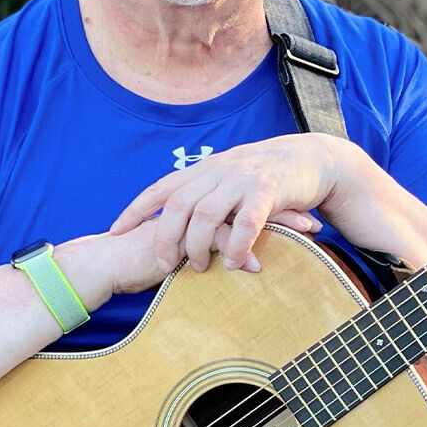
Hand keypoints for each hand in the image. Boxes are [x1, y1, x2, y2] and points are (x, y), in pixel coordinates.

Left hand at [108, 136, 341, 272]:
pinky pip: (246, 223)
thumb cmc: (269, 176)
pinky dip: (236, 246)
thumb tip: (178, 221)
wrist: (312, 158)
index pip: (161, 188)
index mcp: (206, 169)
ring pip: (206, 215)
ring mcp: (242, 180)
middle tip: (163, 265)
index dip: (135, 209)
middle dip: (164, 238)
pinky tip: (234, 263)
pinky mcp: (268, 192)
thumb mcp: (231, 177)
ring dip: (199, 246)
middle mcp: (219, 171)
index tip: (114, 231)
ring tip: (199, 269)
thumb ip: (206, 194)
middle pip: (178, 205)